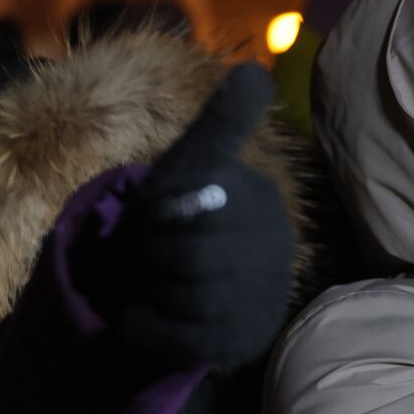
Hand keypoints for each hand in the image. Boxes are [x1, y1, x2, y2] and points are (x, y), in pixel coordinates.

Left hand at [105, 63, 293, 367]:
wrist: (188, 296)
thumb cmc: (185, 220)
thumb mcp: (193, 167)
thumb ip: (219, 125)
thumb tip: (253, 71)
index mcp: (257, 198)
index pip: (194, 201)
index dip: (154, 214)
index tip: (153, 215)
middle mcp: (271, 248)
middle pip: (187, 254)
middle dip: (149, 255)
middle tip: (145, 256)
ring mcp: (258, 297)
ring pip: (184, 295)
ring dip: (148, 289)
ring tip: (150, 283)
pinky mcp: (238, 342)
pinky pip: (175, 337)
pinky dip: (142, 327)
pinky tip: (142, 317)